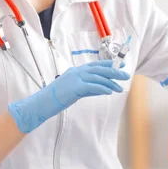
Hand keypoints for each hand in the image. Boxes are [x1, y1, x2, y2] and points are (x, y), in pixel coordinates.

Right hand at [8, 60, 129, 132]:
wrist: (41, 103)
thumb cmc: (56, 98)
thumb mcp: (74, 90)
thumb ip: (88, 87)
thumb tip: (104, 88)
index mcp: (76, 71)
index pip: (96, 65)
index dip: (110, 64)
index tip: (121, 65)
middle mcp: (77, 72)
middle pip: (100, 69)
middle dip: (114, 71)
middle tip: (126, 75)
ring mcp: (75, 78)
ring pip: (98, 77)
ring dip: (111, 83)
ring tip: (120, 88)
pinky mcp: (74, 87)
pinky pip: (92, 87)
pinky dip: (102, 88)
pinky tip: (110, 91)